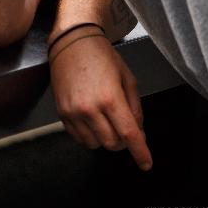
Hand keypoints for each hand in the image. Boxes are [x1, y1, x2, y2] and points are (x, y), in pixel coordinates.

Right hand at [50, 33, 152, 170]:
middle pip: (112, 144)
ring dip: (105, 138)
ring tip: (106, 121)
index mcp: (111, 98)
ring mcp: (73, 112)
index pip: (129, 135)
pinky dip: (89, 135)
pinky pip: (78, 138)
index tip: (146, 164)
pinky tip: (92, 120)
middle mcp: (90, 109)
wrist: (71, 43)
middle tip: (124, 128)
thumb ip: (135, 108)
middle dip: (123, 141)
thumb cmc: (102, 57)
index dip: (140, 153)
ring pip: (95, 144)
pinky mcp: (61, 113)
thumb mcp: (128, 78)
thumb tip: (138, 133)